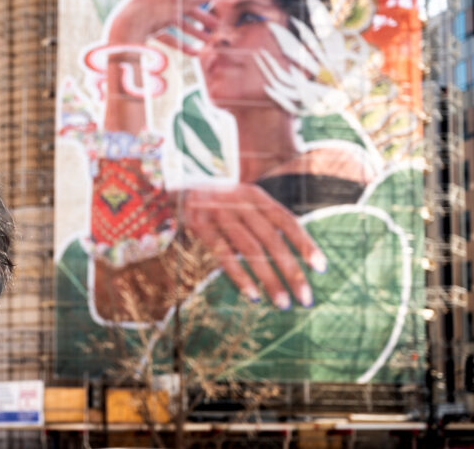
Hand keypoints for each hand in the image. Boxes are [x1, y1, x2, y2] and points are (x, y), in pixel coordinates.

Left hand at [108, 0, 221, 53]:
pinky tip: (194, 54)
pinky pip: (166, 35)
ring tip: (208, 42)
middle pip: (184, 4)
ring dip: (194, 31)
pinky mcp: (145, 28)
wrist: (124, 30)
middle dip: (202, 16)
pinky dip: (180, 43)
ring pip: (177, 21)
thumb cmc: (152, 11)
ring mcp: (150, 12)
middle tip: (217, 25)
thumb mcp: (180, 2)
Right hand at [180, 184, 325, 308]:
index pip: (287, 220)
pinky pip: (222, 253)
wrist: (171, 188)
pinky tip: (252, 295)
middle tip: (305, 299)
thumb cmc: (213, 204)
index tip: (321, 269)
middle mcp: (239, 201)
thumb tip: (292, 259)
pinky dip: (239, 275)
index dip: (305, 244)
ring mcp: (217, 211)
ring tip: (282, 303)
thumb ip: (262, 223)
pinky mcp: (197, 224)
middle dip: (291, 271)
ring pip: (250, 250)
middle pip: (272, 240)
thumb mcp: (240, 204)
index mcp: (255, 196)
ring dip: (269, 279)